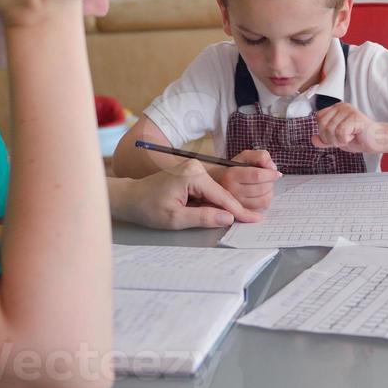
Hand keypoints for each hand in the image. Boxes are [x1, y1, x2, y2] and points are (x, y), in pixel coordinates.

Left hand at [121, 161, 262, 229]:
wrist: (131, 197)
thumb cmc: (148, 208)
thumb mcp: (176, 218)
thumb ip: (203, 217)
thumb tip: (228, 217)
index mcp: (193, 175)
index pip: (222, 195)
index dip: (239, 210)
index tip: (255, 219)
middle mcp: (195, 167)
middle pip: (221, 192)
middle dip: (234, 207)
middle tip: (253, 219)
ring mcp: (193, 168)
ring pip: (216, 191)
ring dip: (223, 205)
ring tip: (240, 217)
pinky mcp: (191, 173)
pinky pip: (208, 189)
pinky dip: (214, 201)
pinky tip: (221, 212)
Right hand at [209, 150, 281, 211]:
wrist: (218, 182)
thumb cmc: (235, 168)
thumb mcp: (246, 156)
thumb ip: (261, 156)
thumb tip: (272, 168)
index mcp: (231, 174)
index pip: (257, 176)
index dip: (270, 174)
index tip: (276, 173)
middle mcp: (232, 191)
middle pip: (262, 189)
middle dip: (270, 183)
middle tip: (269, 179)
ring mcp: (235, 204)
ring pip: (263, 200)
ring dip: (269, 192)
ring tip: (265, 186)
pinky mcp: (240, 214)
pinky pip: (261, 209)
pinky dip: (265, 201)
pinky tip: (261, 195)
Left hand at [312, 103, 387, 152]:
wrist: (376, 141)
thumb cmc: (359, 138)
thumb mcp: (337, 140)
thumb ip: (325, 140)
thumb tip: (313, 139)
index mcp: (336, 109)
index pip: (318, 118)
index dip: (323, 132)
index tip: (335, 137)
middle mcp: (341, 106)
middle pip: (322, 124)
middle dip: (330, 138)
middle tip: (343, 139)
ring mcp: (348, 110)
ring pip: (331, 129)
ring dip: (339, 140)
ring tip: (350, 137)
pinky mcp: (355, 117)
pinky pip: (340, 132)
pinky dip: (345, 140)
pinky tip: (354, 136)